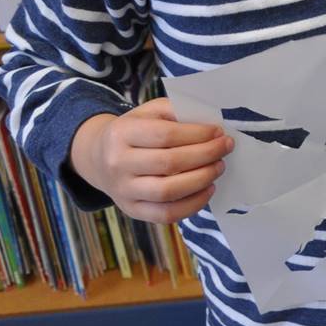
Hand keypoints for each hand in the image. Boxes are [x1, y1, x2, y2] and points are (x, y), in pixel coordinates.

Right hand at [68, 97, 231, 223]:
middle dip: (206, 155)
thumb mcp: (148, 112)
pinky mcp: (131, 210)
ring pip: (168, 192)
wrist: (99, 157)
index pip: (166, 135)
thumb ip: (176, 111)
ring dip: (202, 180)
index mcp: (121, 133)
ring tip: (219, 167)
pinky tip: (208, 189)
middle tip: (225, 148)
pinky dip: (193, 205)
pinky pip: (165, 214)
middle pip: (169, 163)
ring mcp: (123, 190)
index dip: (198, 134)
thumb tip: (210, 124)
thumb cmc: (135, 131)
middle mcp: (118, 163)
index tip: (219, 133)